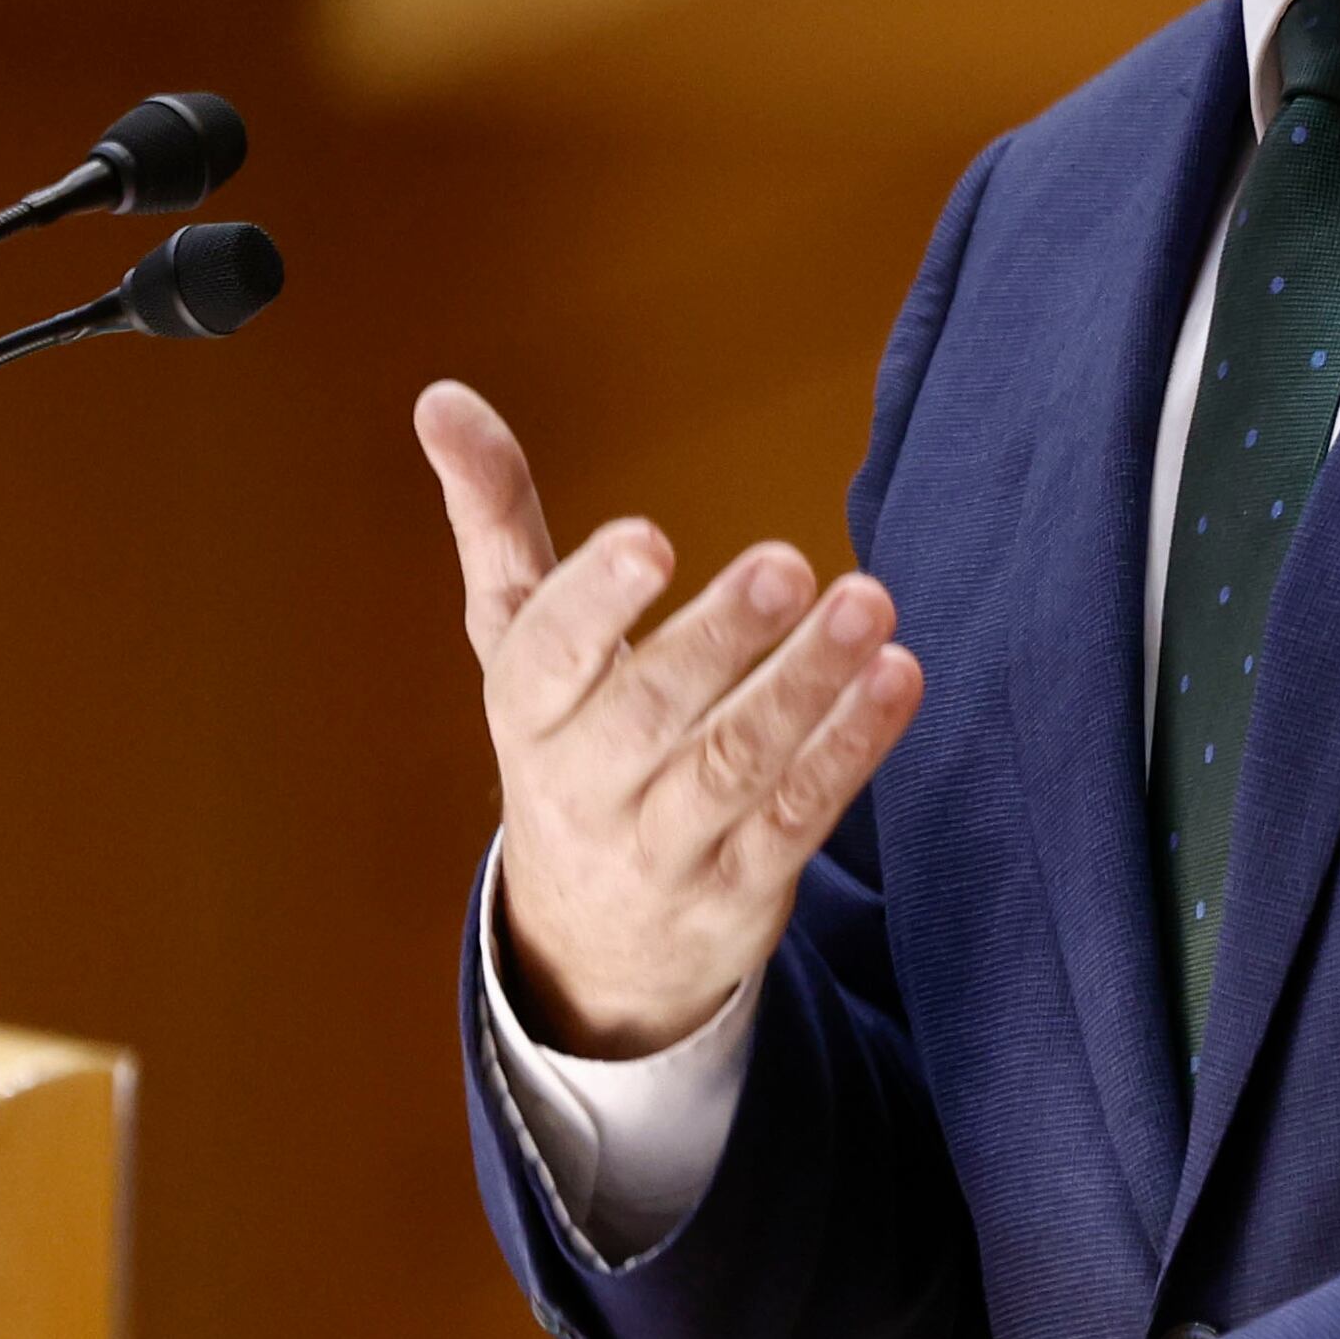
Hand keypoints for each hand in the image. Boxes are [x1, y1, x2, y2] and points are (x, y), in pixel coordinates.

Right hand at [416, 379, 923, 1058]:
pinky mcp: (741, 887)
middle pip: (648, 716)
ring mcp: (665, 845)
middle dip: (718, 640)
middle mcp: (586, 784)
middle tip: (788, 562)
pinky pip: (797, 819)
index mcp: (528, 709)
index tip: (648, 538)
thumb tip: (440, 396)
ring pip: (733, 770)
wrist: (591, 943)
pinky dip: (852, 750)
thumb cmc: (565, 741)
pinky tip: (898, 677)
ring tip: (869, 605)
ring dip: (804, 688)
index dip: (594, 601)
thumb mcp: (516, 638)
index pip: (546, 657)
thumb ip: (495, 518)